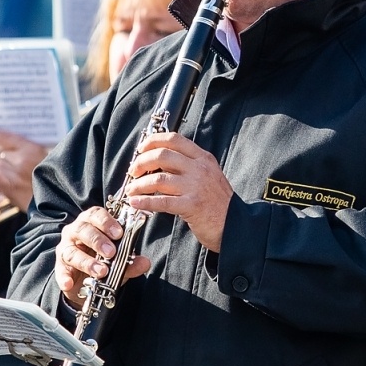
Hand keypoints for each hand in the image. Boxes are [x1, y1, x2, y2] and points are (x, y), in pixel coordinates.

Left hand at [0, 127, 49, 212]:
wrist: (60, 204)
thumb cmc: (56, 182)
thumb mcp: (47, 161)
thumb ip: (29, 155)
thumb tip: (7, 155)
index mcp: (33, 150)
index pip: (7, 137)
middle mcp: (22, 160)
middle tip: (0, 167)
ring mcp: (15, 175)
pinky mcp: (10, 189)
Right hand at [55, 205, 151, 301]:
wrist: (88, 283)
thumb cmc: (104, 261)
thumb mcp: (120, 262)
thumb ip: (131, 262)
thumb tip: (145, 262)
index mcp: (91, 223)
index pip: (95, 214)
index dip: (106, 222)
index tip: (119, 233)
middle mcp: (75, 232)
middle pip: (82, 229)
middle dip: (97, 240)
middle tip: (111, 252)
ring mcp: (66, 248)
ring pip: (71, 251)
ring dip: (86, 261)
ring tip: (101, 271)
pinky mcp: (60, 266)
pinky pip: (60, 271)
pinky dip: (64, 277)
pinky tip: (69, 284)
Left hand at [124, 132, 233, 252]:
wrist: (235, 225)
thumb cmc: (218, 203)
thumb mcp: (208, 175)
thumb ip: (188, 165)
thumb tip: (158, 160)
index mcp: (203, 158)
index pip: (174, 139)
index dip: (153, 141)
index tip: (141, 149)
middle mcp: (199, 169)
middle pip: (162, 156)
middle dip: (141, 162)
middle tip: (133, 171)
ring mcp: (196, 187)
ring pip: (158, 179)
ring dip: (139, 185)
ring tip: (131, 190)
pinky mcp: (192, 206)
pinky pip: (162, 201)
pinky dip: (145, 201)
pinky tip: (135, 203)